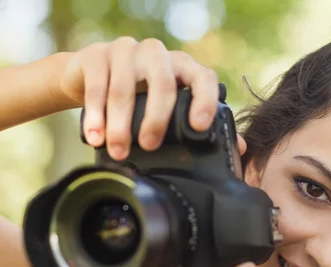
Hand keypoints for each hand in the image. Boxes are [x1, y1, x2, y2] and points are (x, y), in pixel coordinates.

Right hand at [58, 37, 246, 159]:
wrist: (90, 77)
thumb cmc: (138, 97)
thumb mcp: (169, 110)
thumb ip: (200, 124)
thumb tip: (240, 149)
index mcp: (181, 67)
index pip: (202, 77)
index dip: (204, 100)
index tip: (199, 126)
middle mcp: (157, 54)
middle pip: (162, 83)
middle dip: (156, 118)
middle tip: (148, 146)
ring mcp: (126, 51)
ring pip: (125, 87)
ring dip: (120, 123)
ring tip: (117, 150)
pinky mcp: (96, 55)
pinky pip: (97, 85)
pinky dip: (96, 115)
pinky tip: (95, 136)